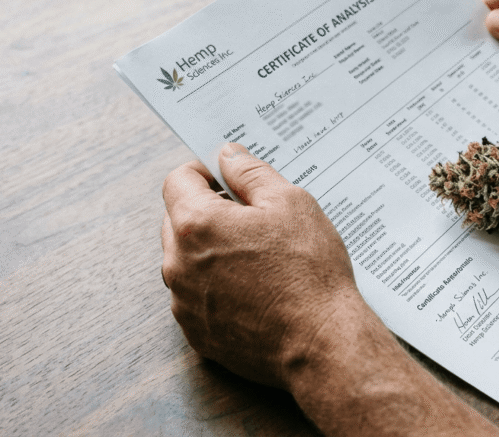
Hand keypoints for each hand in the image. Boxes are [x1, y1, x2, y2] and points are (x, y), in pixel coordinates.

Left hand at [161, 143, 360, 387]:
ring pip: (186, 261)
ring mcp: (184, 303)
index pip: (176, 181)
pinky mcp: (197, 333)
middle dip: (207, 211)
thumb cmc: (309, 271)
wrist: (321, 342)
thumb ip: (250, 173)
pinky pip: (198, 297)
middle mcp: (178, 264)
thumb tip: (227, 155)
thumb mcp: (290, 203)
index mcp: (196, 224)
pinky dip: (217, 287)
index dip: (203, 172)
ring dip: (210, 251)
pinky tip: (255, 289)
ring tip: (257, 257)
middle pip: (177, 221)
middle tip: (250, 216)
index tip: (227, 178)